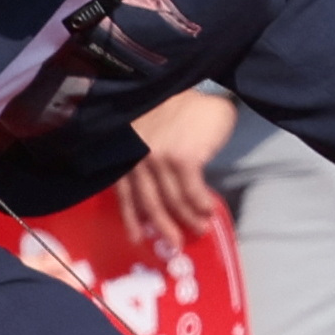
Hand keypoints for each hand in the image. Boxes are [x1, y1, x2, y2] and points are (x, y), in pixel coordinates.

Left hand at [112, 89, 236, 247]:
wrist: (202, 88)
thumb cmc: (180, 109)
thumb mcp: (154, 132)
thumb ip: (150, 157)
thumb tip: (163, 195)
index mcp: (129, 151)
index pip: (125, 191)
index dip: (131, 218)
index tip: (138, 239)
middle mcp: (139, 157)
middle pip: (150, 203)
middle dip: (163, 227)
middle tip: (174, 245)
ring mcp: (160, 159)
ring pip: (173, 201)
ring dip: (188, 220)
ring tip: (200, 229)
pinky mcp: (184, 160)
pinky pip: (193, 193)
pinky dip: (201, 205)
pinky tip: (209, 211)